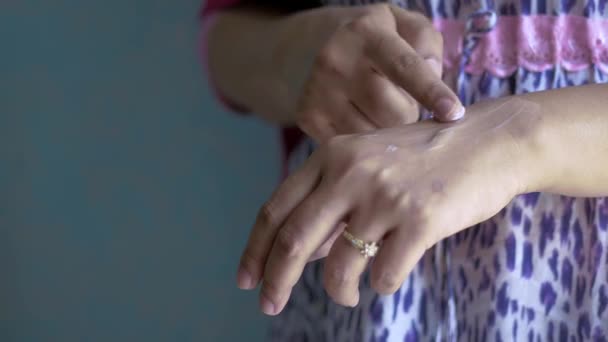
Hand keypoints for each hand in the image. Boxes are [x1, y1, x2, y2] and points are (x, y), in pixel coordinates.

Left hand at [237, 97, 543, 314]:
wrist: (489, 141)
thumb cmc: (424, 157)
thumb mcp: (367, 163)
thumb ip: (330, 200)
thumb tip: (297, 253)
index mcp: (332, 155)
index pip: (276, 209)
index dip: (255, 249)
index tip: (246, 280)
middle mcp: (350, 172)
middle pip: (293, 241)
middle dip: (276, 281)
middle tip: (269, 305)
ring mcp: (384, 195)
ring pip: (340, 267)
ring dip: (339, 292)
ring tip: (349, 295)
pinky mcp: (420, 218)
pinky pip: (384, 275)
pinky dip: (382, 285)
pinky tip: (390, 274)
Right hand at [275, 4, 463, 141]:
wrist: (316, 47)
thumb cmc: (377, 41)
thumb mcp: (404, 25)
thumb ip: (427, 42)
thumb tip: (431, 73)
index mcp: (366, 33)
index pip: (404, 67)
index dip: (431, 91)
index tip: (453, 113)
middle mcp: (336, 60)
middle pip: (394, 112)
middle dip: (409, 114)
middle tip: (403, 102)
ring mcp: (318, 91)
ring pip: (373, 134)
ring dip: (387, 130)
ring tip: (381, 110)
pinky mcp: (307, 117)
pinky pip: (351, 145)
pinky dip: (364, 141)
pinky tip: (362, 120)